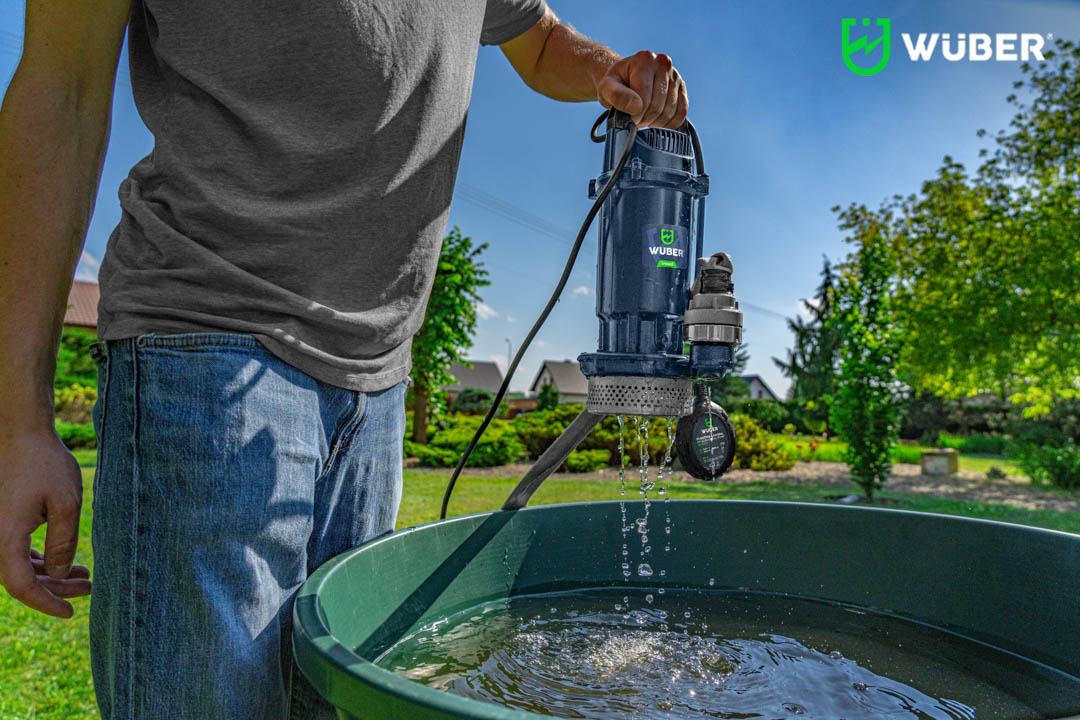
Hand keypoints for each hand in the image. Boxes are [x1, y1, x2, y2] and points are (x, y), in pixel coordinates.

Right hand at [0, 429, 90, 616]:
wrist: (19, 433)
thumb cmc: (45, 464)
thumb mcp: (66, 503)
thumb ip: (63, 542)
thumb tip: (57, 574)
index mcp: (4, 536)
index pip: (21, 586)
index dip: (46, 603)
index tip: (70, 612)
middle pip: (21, 579)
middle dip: (55, 588)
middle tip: (89, 588)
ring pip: (18, 566)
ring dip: (49, 574)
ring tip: (85, 575)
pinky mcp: (0, 521)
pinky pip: (15, 552)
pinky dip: (38, 560)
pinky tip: (63, 562)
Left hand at [596, 50, 687, 128]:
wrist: (626, 78)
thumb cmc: (616, 83)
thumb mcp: (606, 88)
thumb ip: (616, 95)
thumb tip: (636, 106)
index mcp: (645, 59)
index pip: (644, 98)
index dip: (634, 115)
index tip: (626, 116)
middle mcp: (663, 63)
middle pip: (657, 106)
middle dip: (644, 119)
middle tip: (634, 118)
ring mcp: (675, 75)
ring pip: (669, 112)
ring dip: (655, 122)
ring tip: (644, 117)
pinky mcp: (682, 88)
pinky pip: (681, 113)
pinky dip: (669, 123)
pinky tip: (657, 120)